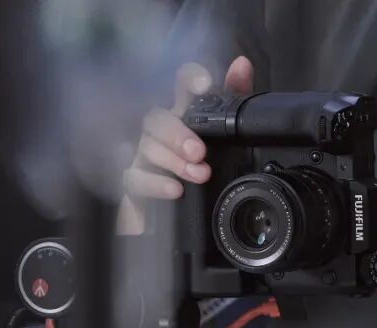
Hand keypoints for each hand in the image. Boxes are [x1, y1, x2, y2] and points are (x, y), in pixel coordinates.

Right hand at [116, 56, 253, 234]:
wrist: (176, 214)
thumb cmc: (199, 168)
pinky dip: (155, 183)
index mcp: (183, 114)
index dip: (189, 78)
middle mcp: (160, 131)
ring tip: (199, 174)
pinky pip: (135, 178)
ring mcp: (143, 156)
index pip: (181, 86)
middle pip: (157, 118)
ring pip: (147, 147)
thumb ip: (235, 100)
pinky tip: (174, 189)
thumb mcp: (225, 136)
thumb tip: (242, 64)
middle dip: (178, 133)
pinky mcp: (134, 183)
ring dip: (173, 160)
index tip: (204, 83)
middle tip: (199, 152)